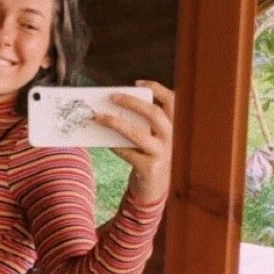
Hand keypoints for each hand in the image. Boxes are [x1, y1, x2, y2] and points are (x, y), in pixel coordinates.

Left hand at [95, 79, 173, 202]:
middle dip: (132, 102)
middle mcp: (172, 139)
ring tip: (99, 117)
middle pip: (154, 114)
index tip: (137, 83)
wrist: (156, 191)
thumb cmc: (151, 158)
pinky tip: (105, 142)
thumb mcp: (154, 139)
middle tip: (112, 97)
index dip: (156, 89)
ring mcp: (162, 154)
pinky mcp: (150, 169)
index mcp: (174, 127)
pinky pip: (128, 153)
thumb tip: (115, 107)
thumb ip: (144, 124)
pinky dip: (114, 146)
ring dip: (116, 123)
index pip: (172, 101)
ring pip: (138, 133)